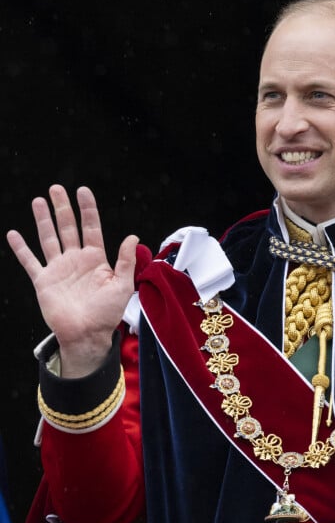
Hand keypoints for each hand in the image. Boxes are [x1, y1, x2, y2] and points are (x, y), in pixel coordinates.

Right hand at [6, 184, 137, 376]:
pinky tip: (13, 234)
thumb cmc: (107, 314)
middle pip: (68, 227)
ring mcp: (59, 269)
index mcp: (96, 260)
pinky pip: (30, 261)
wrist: (86, 335)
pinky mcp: (44, 281)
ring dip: (43, 220)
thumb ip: (126, 260)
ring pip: (49, 238)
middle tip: (57, 188)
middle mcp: (76, 261)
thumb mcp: (123, 285)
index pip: (91, 228)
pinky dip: (21, 248)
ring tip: (39, 201)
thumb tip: (132, 236)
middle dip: (62, 208)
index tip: (83, 191)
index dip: (88, 209)